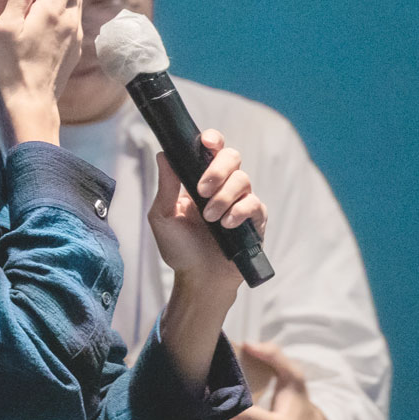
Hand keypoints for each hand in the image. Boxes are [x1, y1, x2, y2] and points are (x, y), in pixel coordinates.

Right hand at [0, 0, 85, 143]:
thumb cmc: (13, 67)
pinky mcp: (74, 50)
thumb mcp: (5, 27)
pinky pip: (74, 18)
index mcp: (54, 10)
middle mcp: (70, 20)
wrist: (32, 104)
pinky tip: (56, 9)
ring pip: (77, 2)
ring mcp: (75, 36)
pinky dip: (68, 5)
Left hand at [148, 129, 267, 291]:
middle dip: (217, 169)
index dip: (212, 140)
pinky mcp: (255, 219)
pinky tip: (227, 225)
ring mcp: (240, 201)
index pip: (211, 150)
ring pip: (243, 179)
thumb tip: (163, 154)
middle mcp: (222, 186)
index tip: (206, 142)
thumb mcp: (163, 216)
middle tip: (201, 190)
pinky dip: (240, 212)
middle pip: (232, 156)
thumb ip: (166, 186)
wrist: (198, 279)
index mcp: (199, 179)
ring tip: (209, 218)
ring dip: (223, 197)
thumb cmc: (179, 248)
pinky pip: (255, 204)